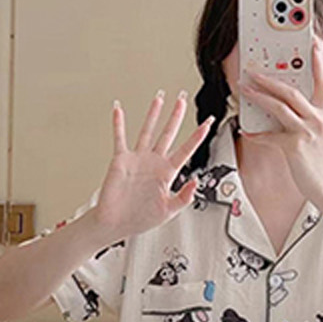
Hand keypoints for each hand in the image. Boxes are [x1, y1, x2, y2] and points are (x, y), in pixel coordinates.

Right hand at [90, 92, 214, 241]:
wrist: (114, 224)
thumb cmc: (139, 219)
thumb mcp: (168, 212)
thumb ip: (184, 198)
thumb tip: (195, 182)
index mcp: (167, 173)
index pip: (186, 149)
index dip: (198, 135)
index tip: (208, 122)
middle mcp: (154, 163)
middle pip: (169, 133)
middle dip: (177, 115)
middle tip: (183, 99)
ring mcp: (138, 159)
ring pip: (148, 130)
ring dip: (153, 114)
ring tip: (160, 98)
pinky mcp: (122, 160)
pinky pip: (120, 138)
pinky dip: (118, 123)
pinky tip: (118, 109)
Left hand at [238, 38, 322, 205]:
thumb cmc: (319, 158)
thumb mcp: (320, 130)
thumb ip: (308, 113)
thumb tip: (288, 102)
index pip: (322, 78)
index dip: (318, 59)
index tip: (312, 41)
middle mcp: (317, 116)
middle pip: (291, 90)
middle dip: (269, 78)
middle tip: (252, 70)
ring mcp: (306, 131)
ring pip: (279, 107)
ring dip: (259, 97)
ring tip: (244, 89)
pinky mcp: (294, 147)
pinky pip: (270, 137)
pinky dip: (256, 134)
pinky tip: (245, 130)